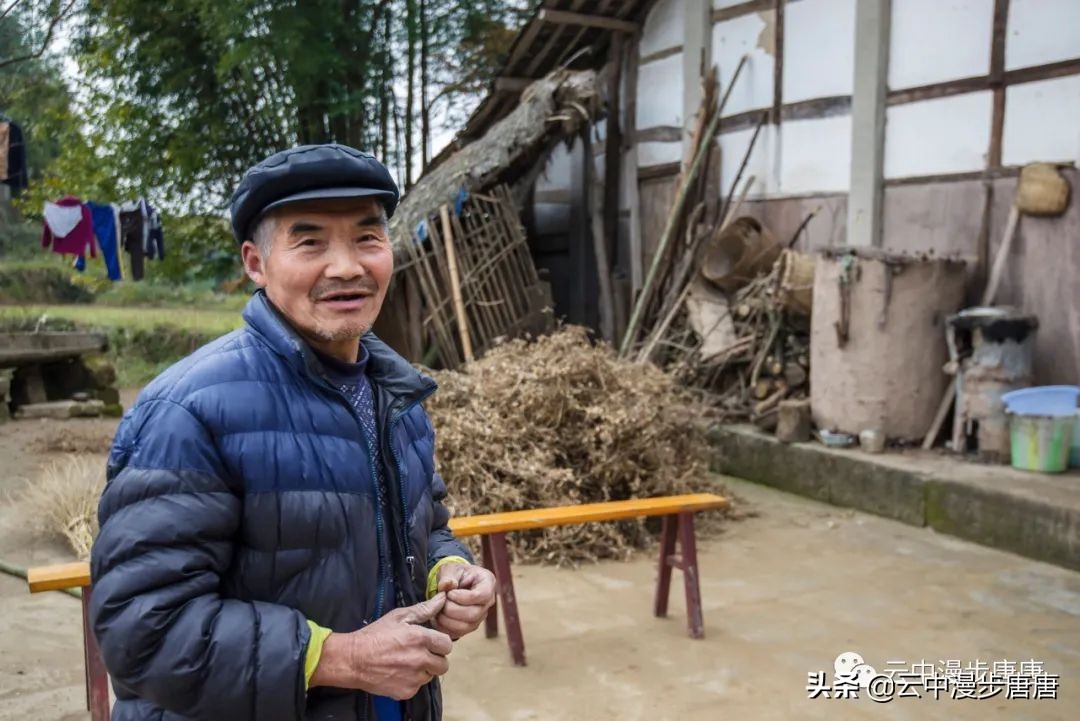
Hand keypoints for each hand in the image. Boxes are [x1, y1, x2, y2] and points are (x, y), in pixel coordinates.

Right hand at [310, 593, 452, 698]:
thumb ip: (423, 609)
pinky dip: (412, 681)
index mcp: (421, 639)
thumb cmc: (375, 635)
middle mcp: (420, 660)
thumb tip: (442, 599)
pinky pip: (418, 686)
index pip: (447, 644)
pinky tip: (399, 672)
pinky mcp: (406, 692)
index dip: (440, 643)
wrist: (353, 660)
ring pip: (431, 676)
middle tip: (421, 653)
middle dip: (435, 658)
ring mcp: (414, 678)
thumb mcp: (398, 617)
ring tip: (407, 662)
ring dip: (424, 670)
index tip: (431, 642)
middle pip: (443, 664)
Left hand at [432, 563, 496, 640]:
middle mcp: (488, 602)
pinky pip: (459, 633)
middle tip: (440, 602)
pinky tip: (437, 617)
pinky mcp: (470, 626)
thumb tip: (446, 585)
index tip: (449, 593)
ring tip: (437, 609)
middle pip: (474, 614)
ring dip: (447, 620)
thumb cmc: (454, 574)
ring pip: (466, 626)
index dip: (463, 597)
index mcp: (487, 583)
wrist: (452, 583)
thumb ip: (448, 576)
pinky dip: (444, 627)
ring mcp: (480, 616)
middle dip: (452, 610)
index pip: (481, 595)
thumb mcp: (450, 569)